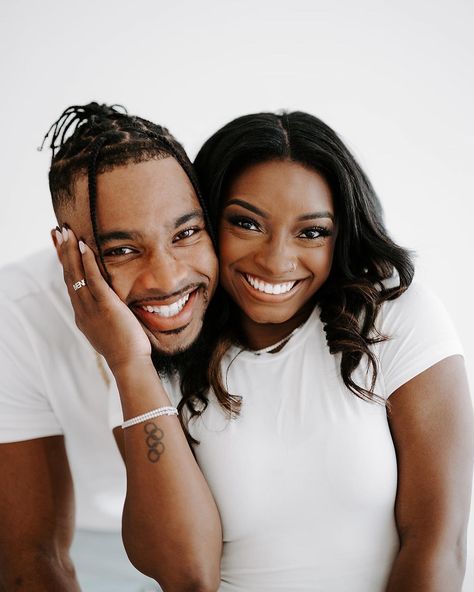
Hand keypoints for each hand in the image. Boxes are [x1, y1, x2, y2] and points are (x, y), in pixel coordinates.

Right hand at [54, 227, 151, 370]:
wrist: (129, 363)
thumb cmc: (125, 348)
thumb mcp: (108, 330)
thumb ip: (105, 316)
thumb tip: (110, 305)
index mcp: (83, 315)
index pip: (71, 284)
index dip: (65, 265)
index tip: (61, 248)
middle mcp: (82, 309)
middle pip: (68, 276)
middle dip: (62, 252)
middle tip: (57, 232)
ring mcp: (92, 308)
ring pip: (76, 275)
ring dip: (70, 252)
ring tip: (66, 233)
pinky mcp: (106, 306)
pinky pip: (94, 279)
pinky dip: (88, 262)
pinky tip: (84, 246)